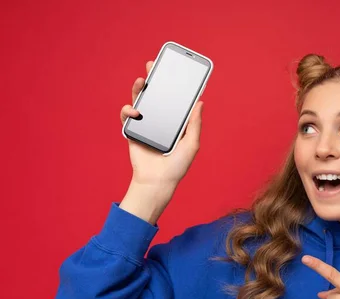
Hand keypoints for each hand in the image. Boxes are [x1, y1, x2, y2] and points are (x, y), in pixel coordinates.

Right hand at [119, 60, 204, 187]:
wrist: (157, 181)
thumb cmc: (177, 166)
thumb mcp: (191, 144)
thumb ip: (194, 123)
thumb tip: (200, 102)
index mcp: (176, 121)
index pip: (175, 98)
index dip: (175, 84)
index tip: (177, 69)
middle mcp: (160, 120)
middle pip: (156, 94)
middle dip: (154, 78)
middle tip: (153, 65)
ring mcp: (145, 124)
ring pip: (141, 100)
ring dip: (139, 88)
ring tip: (142, 81)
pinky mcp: (132, 131)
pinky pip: (127, 115)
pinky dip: (128, 109)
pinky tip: (135, 110)